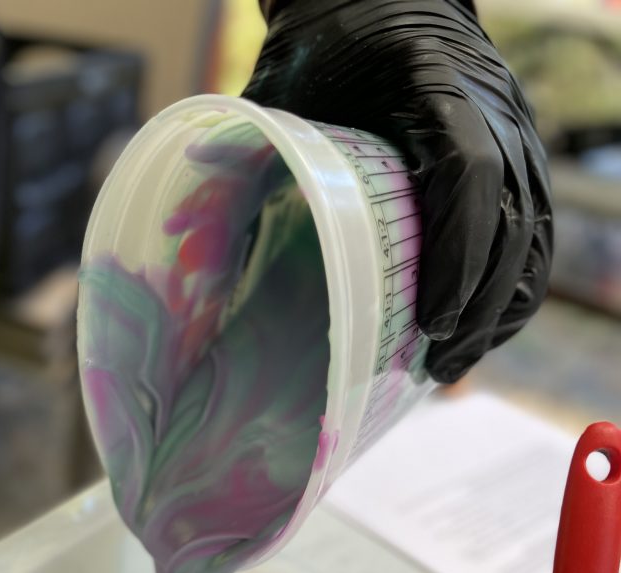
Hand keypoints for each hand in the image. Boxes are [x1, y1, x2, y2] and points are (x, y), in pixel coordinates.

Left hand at [244, 0, 552, 382]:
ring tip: (454, 364)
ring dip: (499, 309)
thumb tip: (198, 233)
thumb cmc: (328, 44)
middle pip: (516, 221)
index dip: (459, 255)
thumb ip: (258, 148)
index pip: (472, 174)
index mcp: (437, 86)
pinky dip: (511, 287)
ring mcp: (516, 135)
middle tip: (438, 366)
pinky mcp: (519, 158)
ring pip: (533, 235)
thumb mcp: (286, 85)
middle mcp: (495, 111)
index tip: (432, 321)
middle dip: (480, 307)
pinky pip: (535, 232)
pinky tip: (477, 328)